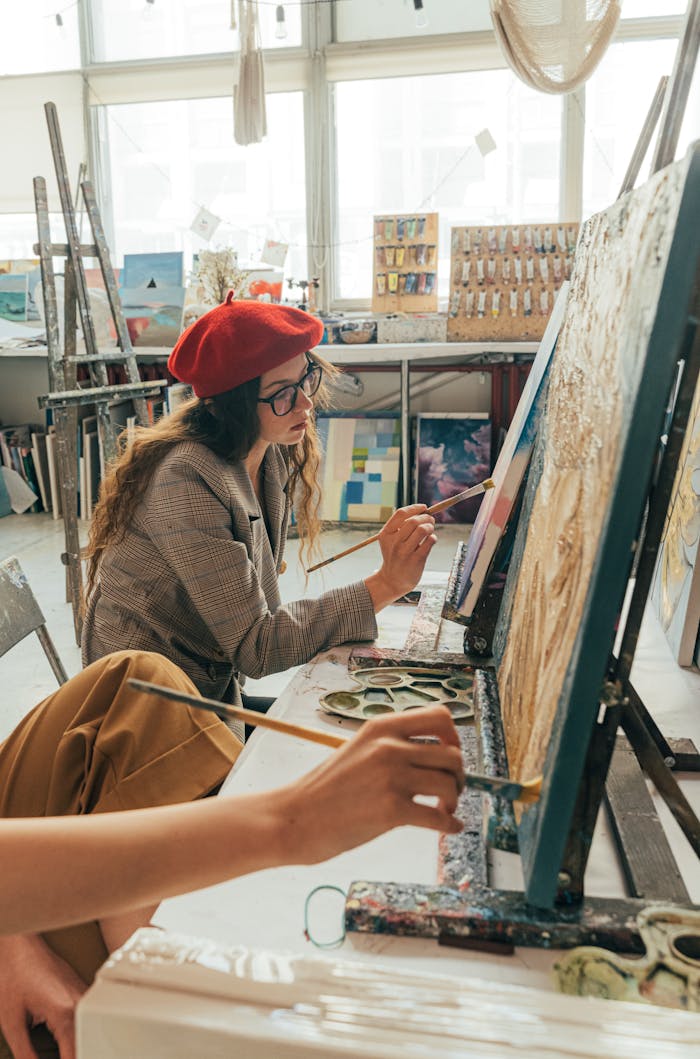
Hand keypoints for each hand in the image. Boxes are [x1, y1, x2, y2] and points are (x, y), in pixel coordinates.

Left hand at [0, 934, 85, 1058]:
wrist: (20, 946)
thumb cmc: (14, 975)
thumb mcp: (12, 1024)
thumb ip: (26, 1054)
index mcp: (65, 1012)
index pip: (76, 1054)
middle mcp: (81, 1003)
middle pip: (86, 1044)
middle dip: (74, 1054)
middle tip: (52, 1056)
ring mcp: (84, 995)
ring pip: (88, 1032)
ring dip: (76, 1046)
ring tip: (57, 1051)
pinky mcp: (82, 992)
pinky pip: (85, 1020)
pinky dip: (76, 1034)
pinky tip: (63, 1040)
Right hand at [280, 705, 463, 863]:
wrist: (295, 817)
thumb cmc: (326, 789)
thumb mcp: (358, 749)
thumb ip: (392, 746)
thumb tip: (435, 756)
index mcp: (381, 727)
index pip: (439, 717)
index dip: (454, 737)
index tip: (451, 754)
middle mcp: (389, 746)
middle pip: (452, 754)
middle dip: (459, 775)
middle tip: (450, 790)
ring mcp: (391, 777)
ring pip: (450, 784)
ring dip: (454, 800)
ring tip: (443, 810)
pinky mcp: (391, 810)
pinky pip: (439, 818)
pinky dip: (450, 826)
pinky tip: (449, 829)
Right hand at [365, 504, 436, 609]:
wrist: (392, 580)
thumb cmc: (394, 556)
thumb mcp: (390, 540)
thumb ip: (400, 526)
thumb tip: (422, 511)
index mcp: (386, 534)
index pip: (401, 513)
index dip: (415, 507)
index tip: (424, 507)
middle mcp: (394, 542)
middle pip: (414, 520)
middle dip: (426, 517)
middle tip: (431, 520)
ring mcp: (405, 552)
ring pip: (423, 529)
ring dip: (430, 527)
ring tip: (430, 530)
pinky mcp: (416, 560)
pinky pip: (430, 542)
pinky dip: (433, 538)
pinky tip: (431, 540)